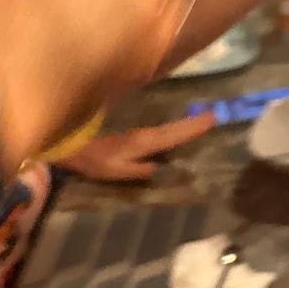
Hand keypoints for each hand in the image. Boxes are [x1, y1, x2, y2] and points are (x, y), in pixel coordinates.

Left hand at [58, 112, 215, 182]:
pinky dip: (174, 128)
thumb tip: (162, 168)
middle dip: (194, 123)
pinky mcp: (135, 134)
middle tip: (214, 116)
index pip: (174, 136)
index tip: (212, 118)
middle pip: (175, 129)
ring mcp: (140, 132)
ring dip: (186, 124)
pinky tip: (177, 131)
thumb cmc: (95, 161)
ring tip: (203, 120)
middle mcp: (146, 134)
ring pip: (169, 128)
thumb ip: (139, 169)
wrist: (74, 145)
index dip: (193, 129)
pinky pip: (161, 130)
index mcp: (145, 142)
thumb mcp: (117, 171)